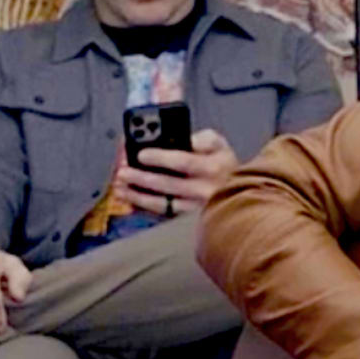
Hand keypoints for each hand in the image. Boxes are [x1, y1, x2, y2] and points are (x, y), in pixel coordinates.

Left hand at [111, 128, 240, 217]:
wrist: (239, 197)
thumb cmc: (223, 166)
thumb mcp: (218, 145)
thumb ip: (199, 137)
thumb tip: (180, 136)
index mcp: (213, 167)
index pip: (184, 162)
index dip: (160, 158)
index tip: (141, 154)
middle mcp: (205, 190)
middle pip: (168, 185)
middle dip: (141, 178)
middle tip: (122, 172)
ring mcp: (196, 210)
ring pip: (162, 205)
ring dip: (138, 196)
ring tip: (120, 187)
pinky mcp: (189, 222)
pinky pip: (162, 217)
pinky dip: (144, 209)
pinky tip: (130, 201)